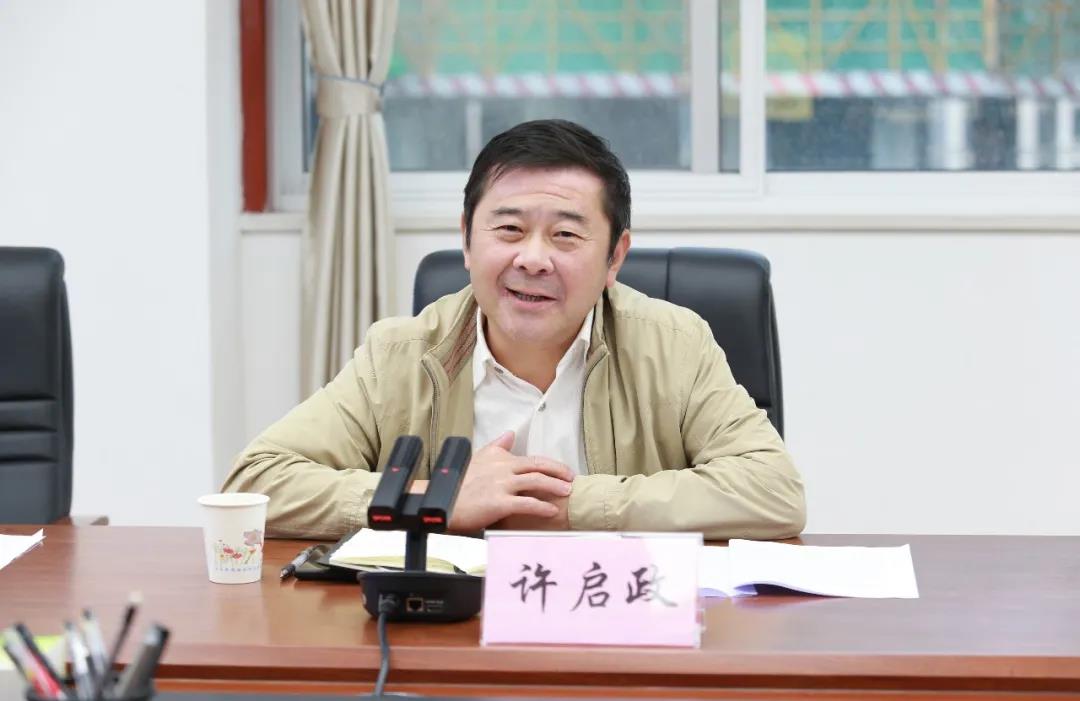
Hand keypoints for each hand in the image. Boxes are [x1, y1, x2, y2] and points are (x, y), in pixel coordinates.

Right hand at [448, 431, 573, 532]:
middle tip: (572, 480)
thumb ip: (496, 447)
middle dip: (559, 472)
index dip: (552, 464)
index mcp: (500, 459)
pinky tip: (552, 511)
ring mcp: (501, 485)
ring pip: (536, 482)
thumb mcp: (477, 458)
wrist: (441, 500)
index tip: (564, 470)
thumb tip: (509, 434)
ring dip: (555, 487)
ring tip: (567, 493)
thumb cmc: (458, 482)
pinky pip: (526, 503)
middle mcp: (503, 469)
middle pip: (538, 467)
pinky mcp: (498, 502)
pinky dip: (542, 507)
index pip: (533, 459)